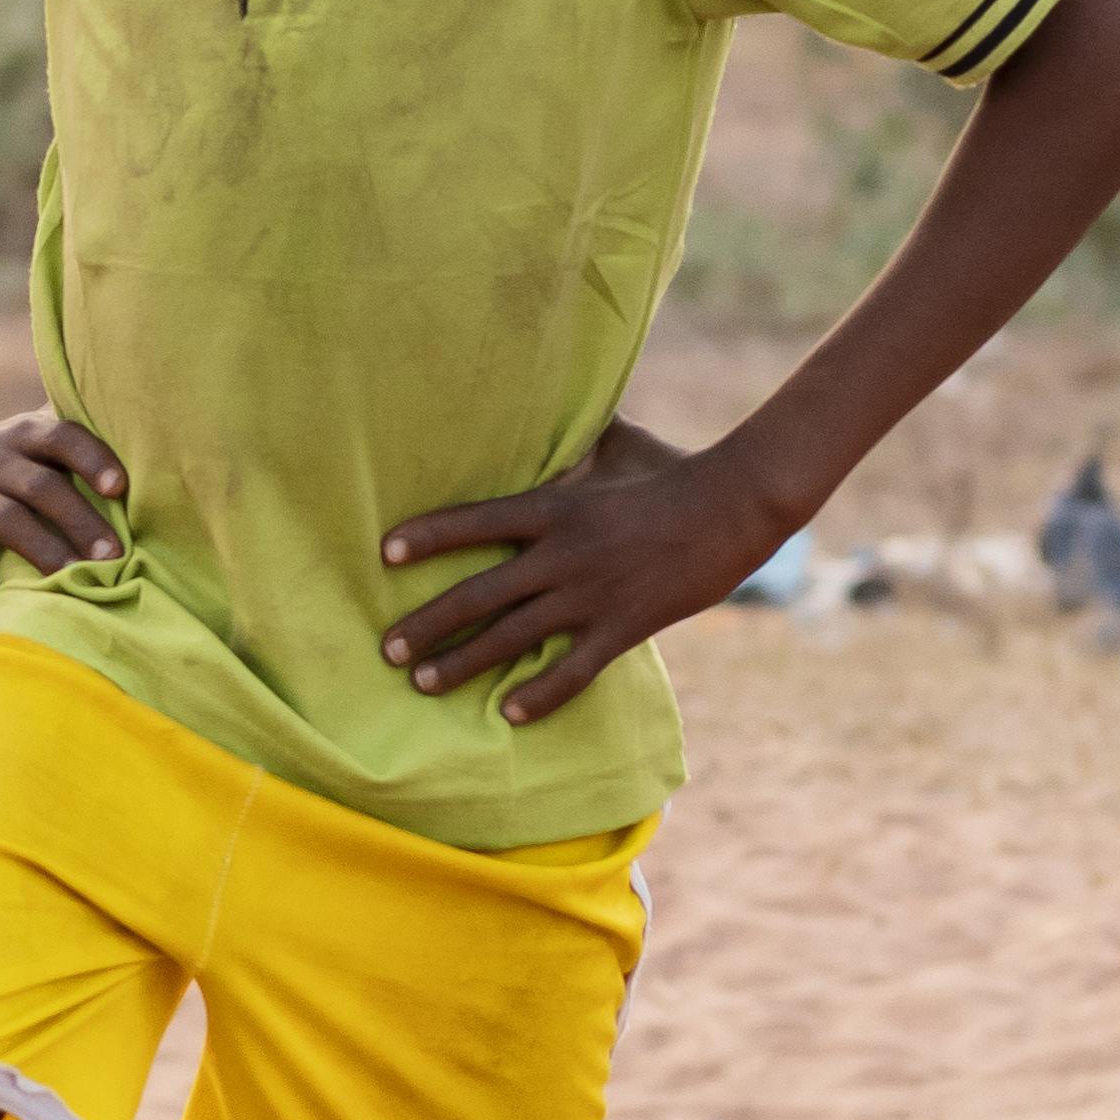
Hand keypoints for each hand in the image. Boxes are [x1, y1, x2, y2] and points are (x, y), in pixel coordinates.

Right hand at [0, 406, 126, 612]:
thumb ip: (81, 448)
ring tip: (76, 579)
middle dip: (79, 520)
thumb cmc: (10, 463)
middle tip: (114, 556)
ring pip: (4, 520)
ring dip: (44, 550)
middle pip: (39, 486)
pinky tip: (1, 601)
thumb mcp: (35, 440)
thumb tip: (160, 466)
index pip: (60, 438)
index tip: (120, 489)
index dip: (91, 459)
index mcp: (23, 437)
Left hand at [379, 416, 784, 723]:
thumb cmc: (672, 469)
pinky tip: (509, 713)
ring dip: (462, 664)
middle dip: (427, 624)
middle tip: (387, 648)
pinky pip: (573, 671)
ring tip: (423, 683)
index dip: (429, 537)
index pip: (475, 522)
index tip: (386, 554)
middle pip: (479, 594)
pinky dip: (540, 695)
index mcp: (556, 507)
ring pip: (512, 638)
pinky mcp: (624, 627)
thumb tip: (551, 406)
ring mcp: (591, 595)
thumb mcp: (617, 444)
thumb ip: (575, 439)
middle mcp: (562, 555)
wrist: (733, 506)